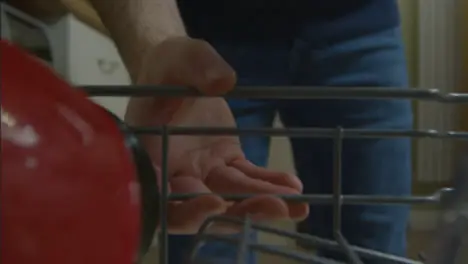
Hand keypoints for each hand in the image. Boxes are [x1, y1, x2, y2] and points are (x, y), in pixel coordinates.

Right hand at [125, 37, 308, 233]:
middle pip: (203, 207)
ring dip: (263, 202)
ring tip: (297, 206)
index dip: (186, 208)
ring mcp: (203, 170)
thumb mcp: (180, 58)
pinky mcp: (226, 161)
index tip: (216, 203)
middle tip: (275, 208)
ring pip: (232, 196)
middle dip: (239, 212)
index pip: (162, 197)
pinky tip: (294, 186)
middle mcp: (175, 172)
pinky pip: (248, 176)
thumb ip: (196, 67)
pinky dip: (269, 182)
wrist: (180, 70)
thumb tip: (223, 81)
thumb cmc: (170, 64)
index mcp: (150, 156)